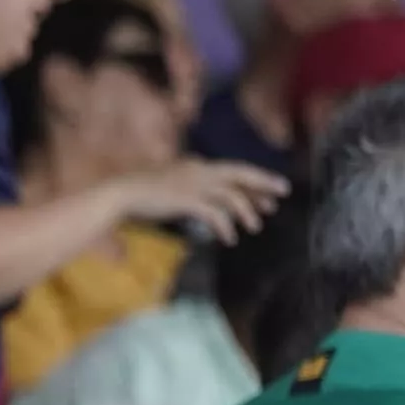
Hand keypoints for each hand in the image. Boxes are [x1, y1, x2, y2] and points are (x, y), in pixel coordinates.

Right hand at [119, 156, 286, 239]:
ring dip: (246, 212)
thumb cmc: (143, 194)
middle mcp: (200, 170)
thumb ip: (192, 189)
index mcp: (198, 165)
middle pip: (240, 175)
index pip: (234, 171)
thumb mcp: (173, 186)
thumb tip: (208, 203)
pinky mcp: (187, 200)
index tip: (270, 192)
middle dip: (263, 185)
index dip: (255, 181)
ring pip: (231, 196)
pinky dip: (225, 227)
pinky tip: (230, 238)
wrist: (123, 194)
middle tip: (282, 195)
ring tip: (255, 227)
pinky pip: (215, 214)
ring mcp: (194, 184)